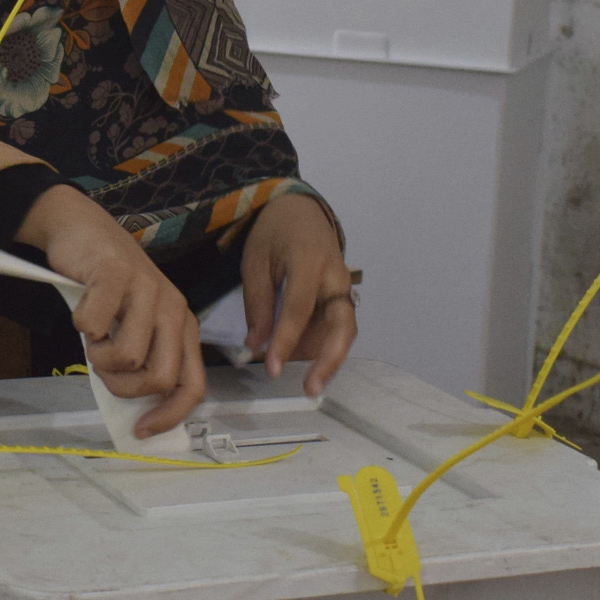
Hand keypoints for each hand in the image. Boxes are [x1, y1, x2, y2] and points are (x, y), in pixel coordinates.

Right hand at [17, 185, 207, 435]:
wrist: (79, 229)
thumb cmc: (104, 286)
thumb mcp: (132, 326)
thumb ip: (142, 361)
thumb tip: (136, 415)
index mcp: (182, 325)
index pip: (193, 385)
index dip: (169, 416)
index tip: (141, 431)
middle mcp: (173, 308)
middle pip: (160, 378)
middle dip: (123, 387)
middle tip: (103, 368)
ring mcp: (148, 289)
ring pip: (126, 357)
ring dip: (97, 355)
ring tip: (93, 333)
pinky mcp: (117, 275)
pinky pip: (93, 326)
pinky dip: (79, 324)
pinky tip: (83, 307)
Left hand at [241, 194, 355, 395]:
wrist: (300, 211)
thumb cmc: (275, 232)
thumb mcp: (255, 261)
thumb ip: (257, 304)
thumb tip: (256, 345)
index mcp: (310, 261)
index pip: (299, 308)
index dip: (286, 340)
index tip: (271, 367)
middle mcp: (335, 277)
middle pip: (342, 325)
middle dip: (329, 360)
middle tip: (311, 389)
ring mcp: (343, 288)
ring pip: (344, 331)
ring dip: (328, 359)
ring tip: (308, 384)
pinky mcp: (341, 299)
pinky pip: (336, 328)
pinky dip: (322, 348)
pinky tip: (305, 364)